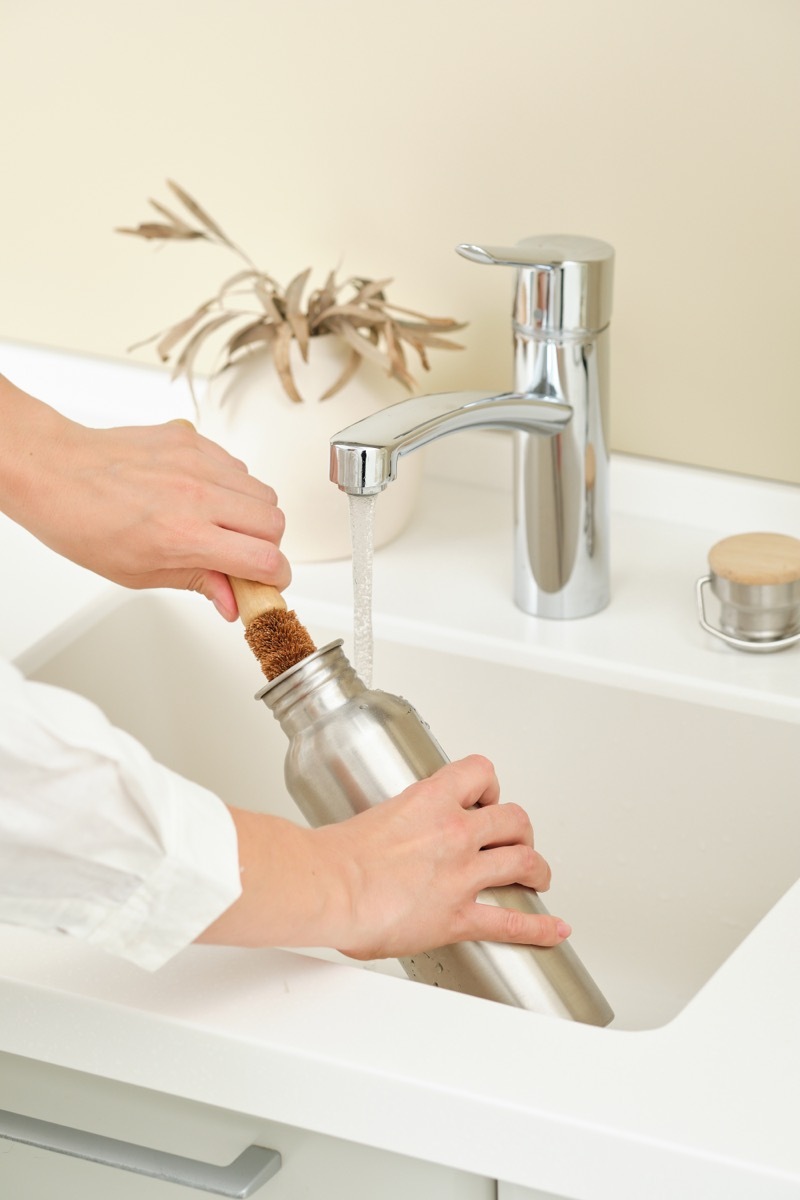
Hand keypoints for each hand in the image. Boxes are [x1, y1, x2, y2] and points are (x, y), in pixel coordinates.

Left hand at [0, 376, 289, 618]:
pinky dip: (232, 485)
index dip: (275, 577)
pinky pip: (237, 465)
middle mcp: (197, 495)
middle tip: (244, 555)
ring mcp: (197, 463)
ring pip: (262, 492)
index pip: (265, 559)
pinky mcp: (192, 441)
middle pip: (275, 523)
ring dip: (253, 514)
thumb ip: (196, 583)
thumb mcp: (139, 573)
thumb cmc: (82, 521)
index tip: (269, 581)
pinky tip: (204, 496)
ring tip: (222, 524)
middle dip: (268, 546)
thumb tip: (230, 601)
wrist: (54, 471)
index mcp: (185, 536)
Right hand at [199, 756, 570, 956]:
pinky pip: (510, 921)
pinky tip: (552, 930)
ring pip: (523, 861)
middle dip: (520, 829)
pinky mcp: (459, 915)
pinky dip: (538, 928)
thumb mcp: (370, 822)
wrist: (329, 886)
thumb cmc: (335, 857)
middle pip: (514, 818)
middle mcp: (454, 833)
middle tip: (515, 839)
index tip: (485, 798)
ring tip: (538, 876)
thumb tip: (382, 847)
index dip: (489, 786)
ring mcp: (462, 874)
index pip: (479, 773)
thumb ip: (391, 830)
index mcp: (429, 801)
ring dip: (536, 869)